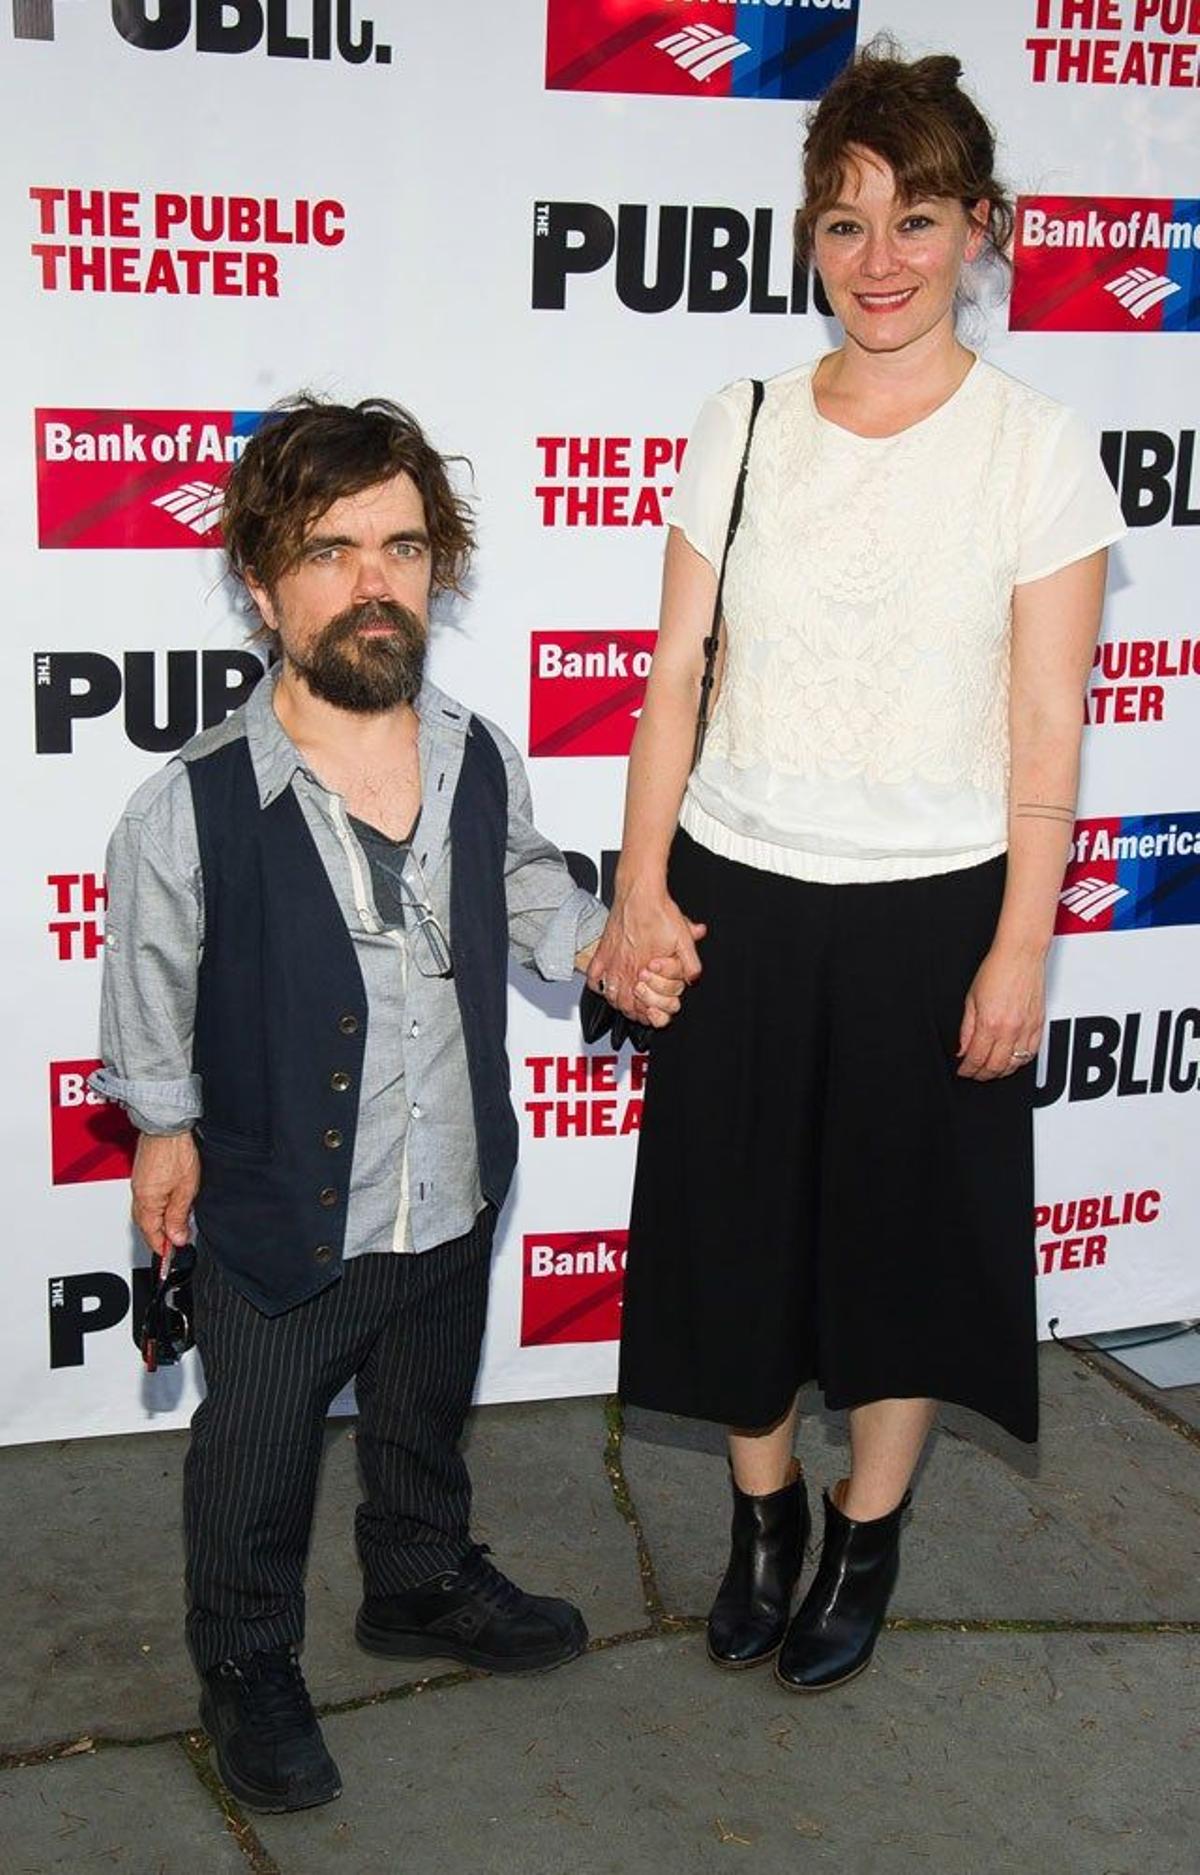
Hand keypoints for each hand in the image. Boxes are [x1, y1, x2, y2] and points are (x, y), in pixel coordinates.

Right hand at [131, 1131, 199, 1255]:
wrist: (167, 1126)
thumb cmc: (176, 1152)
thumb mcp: (186, 1190)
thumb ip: (179, 1216)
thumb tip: (177, 1238)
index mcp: (147, 1202)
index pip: (151, 1234)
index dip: (162, 1247)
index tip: (171, 1254)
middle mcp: (138, 1195)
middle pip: (146, 1225)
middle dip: (160, 1236)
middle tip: (176, 1241)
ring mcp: (139, 1184)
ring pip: (146, 1212)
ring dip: (159, 1222)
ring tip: (176, 1224)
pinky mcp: (142, 1175)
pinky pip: (146, 1199)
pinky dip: (157, 1207)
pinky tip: (170, 1204)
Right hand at [586, 885, 704, 1021]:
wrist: (640, 892)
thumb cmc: (658, 912)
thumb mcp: (684, 938)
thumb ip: (690, 962)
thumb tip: (693, 978)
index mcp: (645, 969)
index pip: (644, 1006)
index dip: (651, 1014)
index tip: (654, 1012)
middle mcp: (626, 968)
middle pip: (625, 1004)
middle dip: (634, 1011)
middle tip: (641, 1010)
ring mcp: (612, 961)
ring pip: (609, 995)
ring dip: (618, 1002)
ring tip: (626, 1002)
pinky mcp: (603, 951)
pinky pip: (594, 978)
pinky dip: (599, 986)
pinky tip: (605, 986)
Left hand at [957, 946, 1044, 1080]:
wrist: (1020, 955)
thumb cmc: (996, 970)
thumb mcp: (971, 999)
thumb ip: (966, 1028)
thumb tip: (963, 1049)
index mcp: (989, 1023)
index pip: (977, 1058)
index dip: (968, 1069)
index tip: (964, 1071)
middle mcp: (1010, 1029)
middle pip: (995, 1066)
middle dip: (982, 1075)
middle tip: (974, 1073)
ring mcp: (1027, 1028)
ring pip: (1015, 1064)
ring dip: (1001, 1071)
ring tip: (991, 1070)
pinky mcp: (1039, 1025)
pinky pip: (1031, 1053)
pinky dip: (1020, 1062)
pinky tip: (1012, 1060)